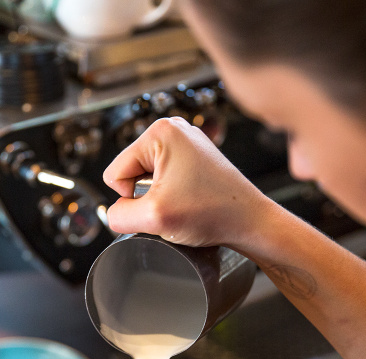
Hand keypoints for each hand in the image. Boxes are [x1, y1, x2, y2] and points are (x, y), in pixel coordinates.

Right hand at [103, 116, 272, 248]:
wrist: (250, 222)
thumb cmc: (213, 212)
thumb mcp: (154, 217)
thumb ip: (119, 216)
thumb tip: (114, 214)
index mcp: (160, 132)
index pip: (115, 172)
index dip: (130, 197)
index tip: (161, 203)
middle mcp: (173, 129)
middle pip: (131, 173)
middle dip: (146, 196)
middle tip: (175, 204)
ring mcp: (186, 143)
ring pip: (147, 179)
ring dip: (159, 198)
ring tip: (185, 204)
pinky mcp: (195, 158)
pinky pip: (166, 180)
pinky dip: (173, 196)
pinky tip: (191, 201)